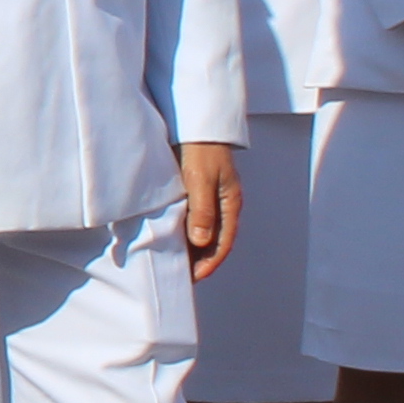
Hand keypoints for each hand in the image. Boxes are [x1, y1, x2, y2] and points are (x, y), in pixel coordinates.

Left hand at [178, 139, 242, 280]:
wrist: (197, 125)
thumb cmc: (202, 149)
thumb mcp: (201, 179)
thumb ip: (202, 210)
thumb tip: (201, 241)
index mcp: (230, 204)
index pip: (223, 242)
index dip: (210, 263)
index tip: (195, 277)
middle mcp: (224, 204)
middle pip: (214, 241)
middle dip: (201, 261)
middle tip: (183, 277)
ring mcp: (212, 198)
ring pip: (205, 231)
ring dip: (193, 248)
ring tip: (176, 264)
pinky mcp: (198, 192)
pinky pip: (195, 219)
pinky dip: (186, 232)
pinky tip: (173, 239)